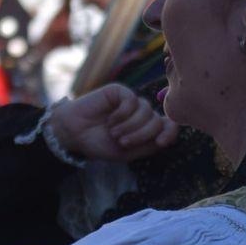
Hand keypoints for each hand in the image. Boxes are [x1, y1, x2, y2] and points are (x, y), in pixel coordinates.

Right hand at [49, 83, 178, 162]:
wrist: (75, 134)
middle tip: (122, 142)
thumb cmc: (100, 144)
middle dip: (141, 134)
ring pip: (146, 111)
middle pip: (157, 121)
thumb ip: (149, 146)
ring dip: (129, 126)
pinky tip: (110, 119)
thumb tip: (170, 138)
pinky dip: (122, 113)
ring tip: (113, 132)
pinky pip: (132, 100)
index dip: (170, 133)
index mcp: (146, 129)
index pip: (169, 127)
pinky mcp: (120, 91)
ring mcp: (132, 102)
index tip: (161, 142)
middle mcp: (142, 114)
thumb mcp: (127, 152)